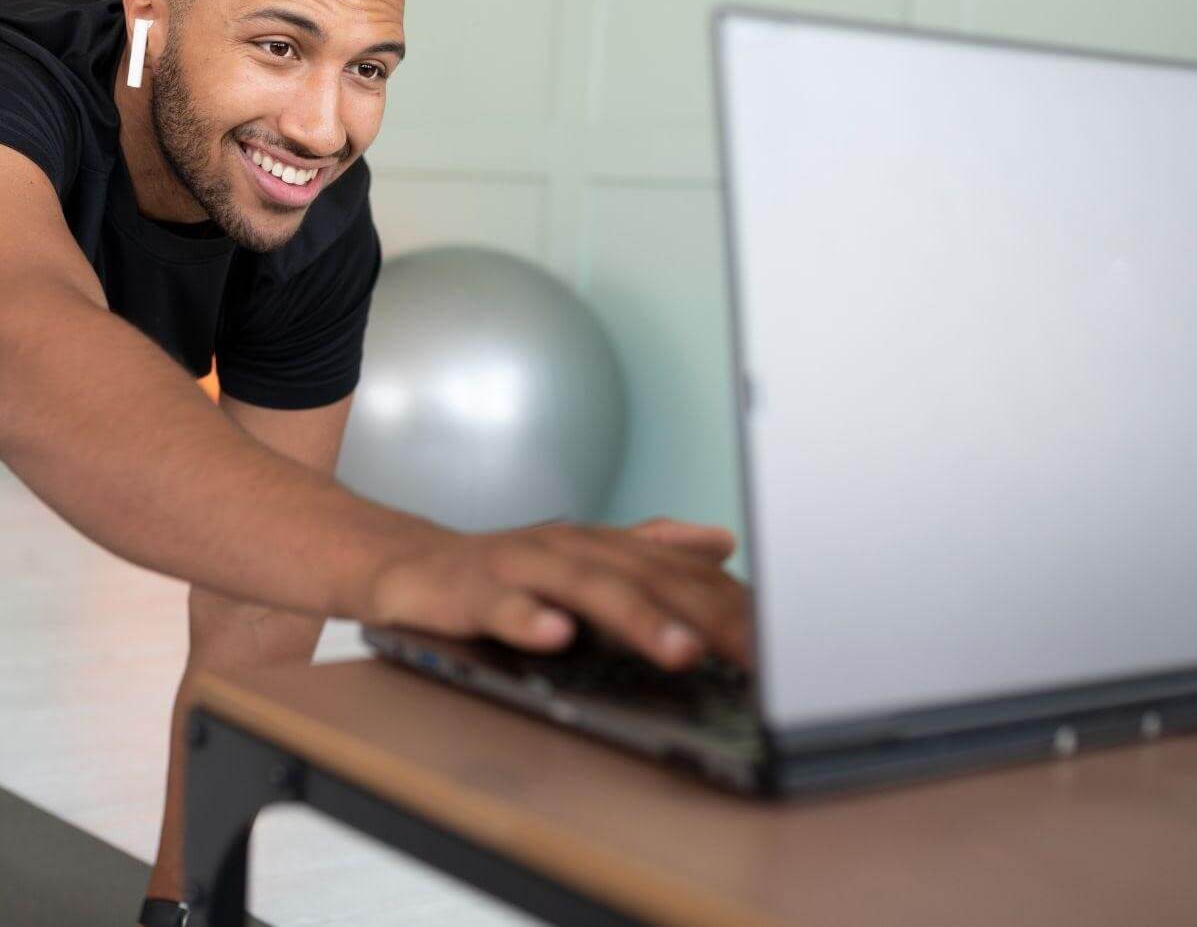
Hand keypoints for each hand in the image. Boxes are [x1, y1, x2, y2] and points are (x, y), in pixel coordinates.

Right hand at [361, 517, 752, 668]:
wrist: (409, 566)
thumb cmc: (506, 572)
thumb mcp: (586, 561)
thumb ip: (652, 551)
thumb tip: (721, 540)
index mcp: (605, 548)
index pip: (684, 576)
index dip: (737, 609)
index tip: (788, 645)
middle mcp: (572, 549)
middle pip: (650, 580)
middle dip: (707, 618)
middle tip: (759, 656)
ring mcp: (522, 568)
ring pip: (587, 590)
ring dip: (636, 618)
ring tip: (681, 649)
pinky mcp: (472, 592)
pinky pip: (502, 609)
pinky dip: (529, 621)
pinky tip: (555, 637)